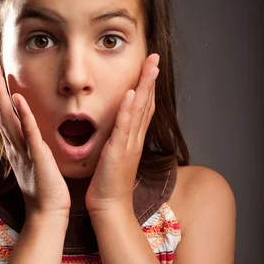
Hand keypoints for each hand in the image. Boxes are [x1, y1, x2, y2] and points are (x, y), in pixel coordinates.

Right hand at [0, 61, 70, 218]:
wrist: (48, 213)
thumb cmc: (46, 191)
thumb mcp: (37, 164)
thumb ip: (33, 149)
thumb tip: (33, 138)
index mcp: (17, 147)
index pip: (4, 116)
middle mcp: (16, 146)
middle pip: (1, 111)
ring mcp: (24, 150)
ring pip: (9, 117)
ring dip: (2, 94)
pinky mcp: (36, 156)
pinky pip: (28, 132)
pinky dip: (22, 115)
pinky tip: (18, 98)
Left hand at [85, 53, 159, 214]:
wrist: (109, 207)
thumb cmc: (108, 185)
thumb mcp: (114, 157)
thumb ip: (117, 141)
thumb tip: (116, 131)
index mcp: (132, 139)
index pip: (143, 108)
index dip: (147, 86)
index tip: (150, 68)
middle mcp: (135, 139)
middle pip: (147, 103)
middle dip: (151, 79)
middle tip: (155, 57)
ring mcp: (129, 144)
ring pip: (139, 110)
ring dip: (145, 86)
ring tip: (150, 66)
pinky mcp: (118, 151)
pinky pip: (124, 126)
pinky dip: (128, 109)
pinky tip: (131, 93)